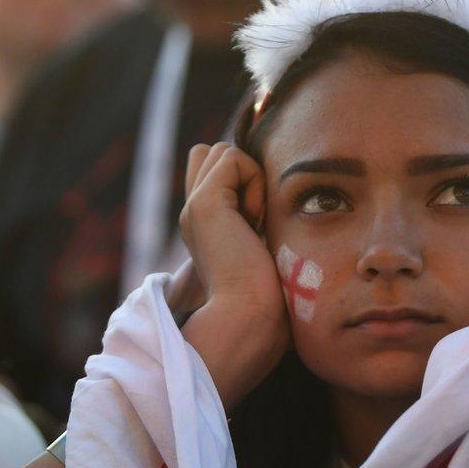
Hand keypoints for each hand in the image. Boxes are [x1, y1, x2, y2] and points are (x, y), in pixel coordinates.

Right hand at [177, 143, 290, 407]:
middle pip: (212, 153)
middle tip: (257, 221)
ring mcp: (193, 208)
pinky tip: (254, 221)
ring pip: (221, 151)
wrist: (253, 316)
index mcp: (207, 226)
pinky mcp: (204, 203)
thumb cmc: (270, 296)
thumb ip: (261, 219)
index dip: (243, 181)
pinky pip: (232, 157)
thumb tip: (274, 197)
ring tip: (255, 222)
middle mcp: (193, 214)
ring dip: (250, 178)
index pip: (213, 168)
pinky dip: (254, 181)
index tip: (260, 226)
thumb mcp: (266, 248)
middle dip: (244, 175)